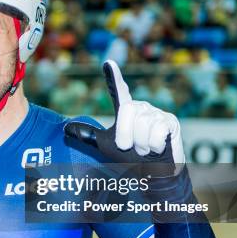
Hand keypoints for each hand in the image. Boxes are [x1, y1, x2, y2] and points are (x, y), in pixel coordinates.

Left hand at [65, 60, 184, 173]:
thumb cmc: (131, 159)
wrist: (153, 174)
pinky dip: (154, 145)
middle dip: (125, 135)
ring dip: (141, 144)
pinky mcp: (171, 122)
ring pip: (142, 124)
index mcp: (125, 111)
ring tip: (146, 149)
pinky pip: (157, 131)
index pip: (118, 91)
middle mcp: (141, 108)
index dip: (113, 77)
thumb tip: (66, 128)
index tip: (108, 63)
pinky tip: (158, 148)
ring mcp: (157, 113)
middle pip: (127, 111)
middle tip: (131, 147)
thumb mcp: (106, 146)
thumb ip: (88, 136)